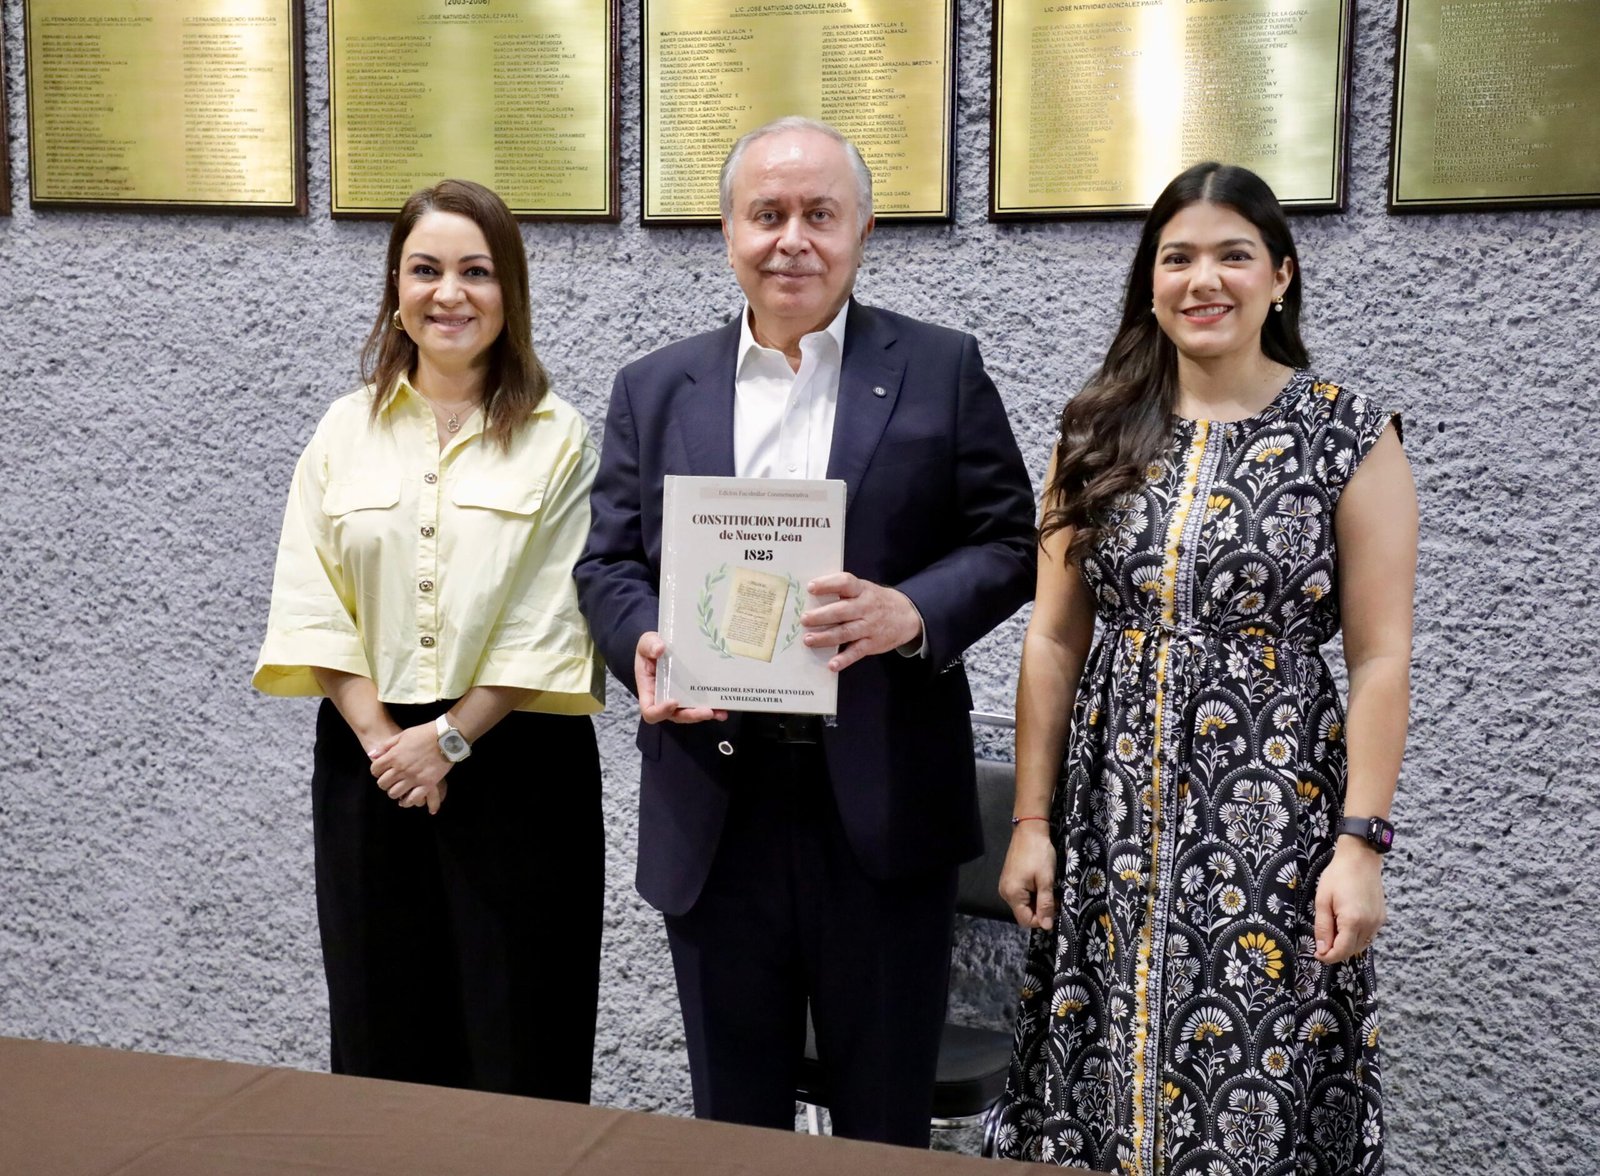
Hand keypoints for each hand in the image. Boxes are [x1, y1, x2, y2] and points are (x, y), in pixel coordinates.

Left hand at [367, 724, 451, 814]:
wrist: (447, 737)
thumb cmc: (424, 733)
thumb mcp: (403, 735)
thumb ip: (386, 746)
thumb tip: (371, 754)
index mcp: (394, 756)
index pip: (375, 770)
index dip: (376, 771)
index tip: (381, 771)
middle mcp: (401, 769)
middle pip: (383, 783)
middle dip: (384, 783)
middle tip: (390, 780)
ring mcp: (414, 778)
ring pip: (394, 793)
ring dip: (394, 792)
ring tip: (398, 789)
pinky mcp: (427, 784)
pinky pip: (413, 798)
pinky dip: (408, 801)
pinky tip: (407, 799)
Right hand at [634, 632, 727, 724]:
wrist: (665, 645)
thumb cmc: (651, 647)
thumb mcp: (646, 642)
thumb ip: (649, 645)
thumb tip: (660, 649)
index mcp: (649, 691)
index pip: (650, 711)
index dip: (660, 711)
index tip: (674, 701)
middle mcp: (664, 700)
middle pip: (675, 716)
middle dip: (691, 715)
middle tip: (706, 711)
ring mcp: (679, 700)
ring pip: (690, 714)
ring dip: (705, 715)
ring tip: (720, 713)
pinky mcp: (691, 696)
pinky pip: (700, 707)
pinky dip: (712, 710)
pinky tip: (723, 709)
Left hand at [801, 573, 922, 671]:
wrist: (907, 615)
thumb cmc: (875, 600)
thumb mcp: (864, 589)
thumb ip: (843, 591)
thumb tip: (811, 596)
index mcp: (862, 590)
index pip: (845, 583)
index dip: (828, 584)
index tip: (811, 588)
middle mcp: (866, 607)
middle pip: (842, 611)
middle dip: (821, 616)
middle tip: (804, 619)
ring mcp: (870, 627)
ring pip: (846, 632)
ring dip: (826, 637)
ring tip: (809, 640)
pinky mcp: (872, 644)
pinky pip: (857, 652)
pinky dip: (844, 659)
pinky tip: (832, 665)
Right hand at [998, 823, 1057, 929]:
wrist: (1029, 830)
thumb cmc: (1039, 854)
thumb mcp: (1046, 880)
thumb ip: (1045, 904)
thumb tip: (1046, 926)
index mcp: (1012, 894)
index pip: (1026, 921)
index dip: (1042, 919)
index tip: (1055, 906)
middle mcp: (1005, 893)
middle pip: (1024, 913)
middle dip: (1040, 909)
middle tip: (1053, 895)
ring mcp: (1005, 886)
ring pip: (1023, 904)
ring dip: (1037, 901)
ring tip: (1047, 887)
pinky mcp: (1009, 879)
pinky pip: (1021, 895)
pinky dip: (1032, 894)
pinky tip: (1040, 882)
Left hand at [1313, 841, 1385, 962]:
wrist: (1360, 859)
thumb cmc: (1338, 876)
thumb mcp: (1323, 901)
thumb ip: (1323, 927)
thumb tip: (1322, 950)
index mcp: (1353, 921)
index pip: (1341, 951)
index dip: (1328, 957)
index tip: (1317, 955)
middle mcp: (1369, 925)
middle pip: (1352, 951)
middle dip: (1336, 951)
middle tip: (1322, 943)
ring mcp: (1378, 922)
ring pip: (1361, 945)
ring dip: (1347, 945)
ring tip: (1333, 931)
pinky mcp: (1381, 918)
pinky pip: (1368, 936)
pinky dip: (1357, 937)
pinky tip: (1346, 926)